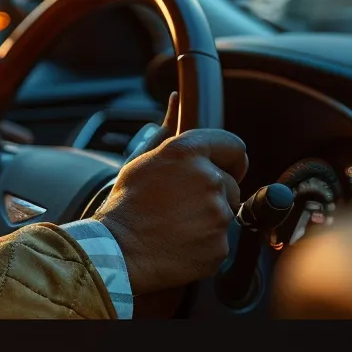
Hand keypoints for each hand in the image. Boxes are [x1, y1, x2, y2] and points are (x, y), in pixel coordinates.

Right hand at [93, 127, 248, 293]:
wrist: (117, 252)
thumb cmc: (125, 205)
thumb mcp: (142, 160)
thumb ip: (167, 129)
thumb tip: (177, 99)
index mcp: (188, 152)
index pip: (234, 146)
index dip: (231, 159)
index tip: (227, 169)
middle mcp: (209, 179)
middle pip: (230, 184)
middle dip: (213, 194)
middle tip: (181, 206)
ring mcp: (217, 214)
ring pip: (225, 214)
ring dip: (208, 220)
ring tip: (176, 227)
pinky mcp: (220, 245)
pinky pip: (220, 242)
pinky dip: (205, 245)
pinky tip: (179, 244)